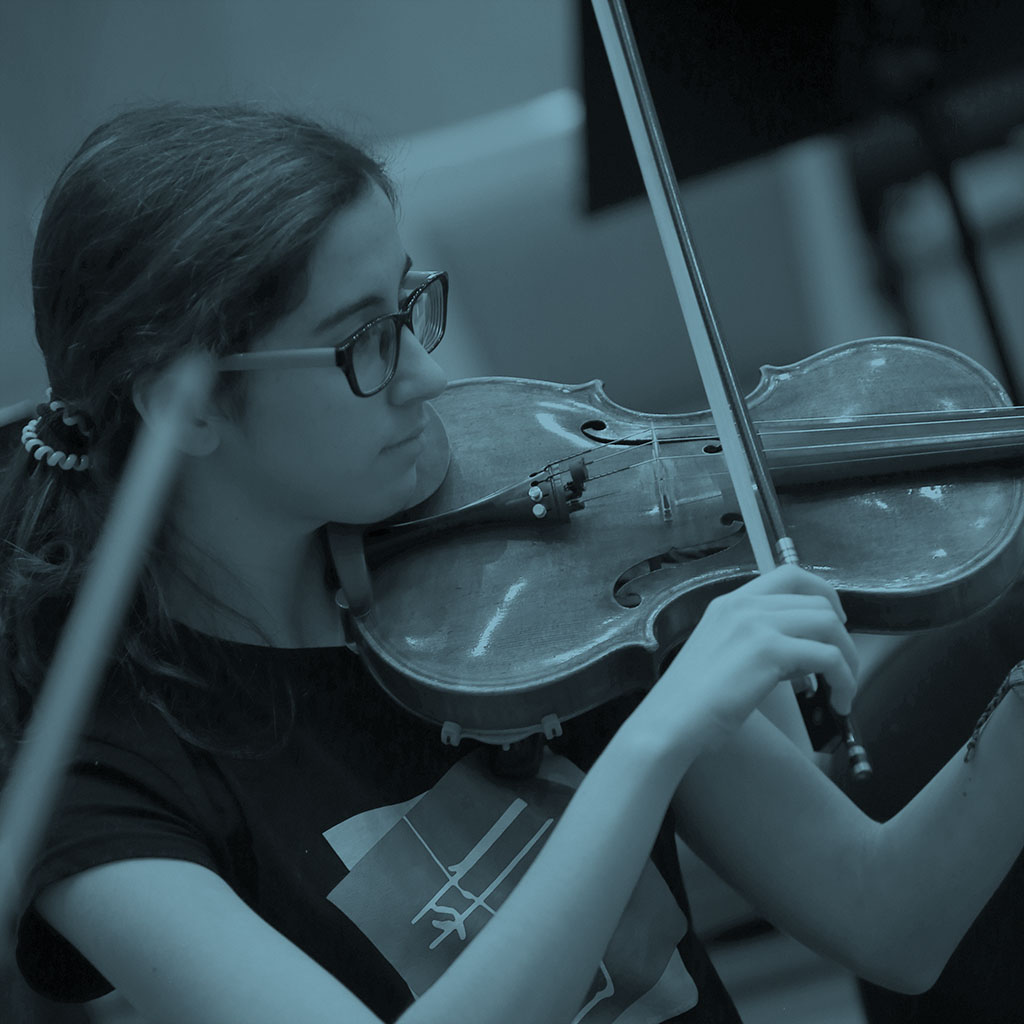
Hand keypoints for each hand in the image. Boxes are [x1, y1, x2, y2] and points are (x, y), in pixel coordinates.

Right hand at [635, 565, 857, 756]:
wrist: (673, 720)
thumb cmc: (694, 701)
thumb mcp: (725, 654)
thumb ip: (761, 643)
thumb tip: (803, 653)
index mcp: (730, 603)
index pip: (790, 574)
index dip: (822, 592)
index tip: (835, 620)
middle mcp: (744, 606)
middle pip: (818, 601)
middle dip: (843, 635)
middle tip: (844, 665)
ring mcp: (756, 624)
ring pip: (829, 625)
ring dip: (849, 658)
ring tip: (845, 688)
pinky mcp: (769, 650)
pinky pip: (830, 656)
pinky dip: (845, 680)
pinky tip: (840, 701)